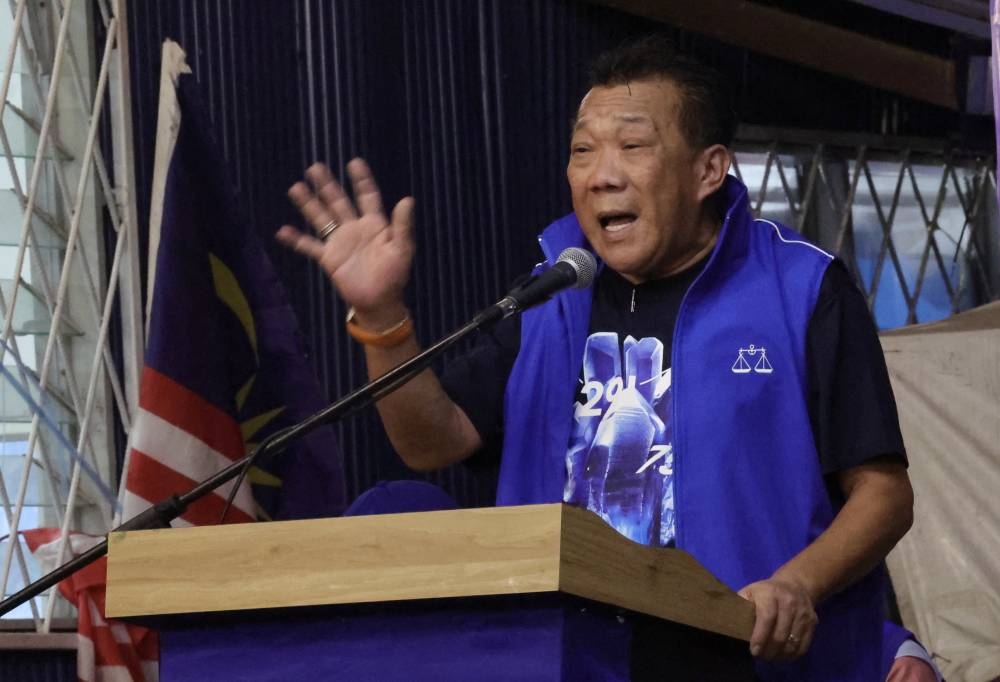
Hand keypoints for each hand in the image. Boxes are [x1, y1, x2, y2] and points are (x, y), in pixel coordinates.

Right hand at [276, 159, 413, 328]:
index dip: (361, 180)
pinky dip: (296, 239)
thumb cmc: (394, 276)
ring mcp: (340, 242)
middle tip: (315, 167)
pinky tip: (282, 230)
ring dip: (309, 203)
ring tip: (296, 187)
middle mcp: (354, 228)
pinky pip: (309, 245)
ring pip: (321, 217)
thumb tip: (407, 199)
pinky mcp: (328, 258)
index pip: (367, 196)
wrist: (379, 301)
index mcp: (374, 225)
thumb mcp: (402, 250)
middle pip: (338, 201)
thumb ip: (402, 226)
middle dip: (327, 185)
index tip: (354, 162)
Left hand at [738, 575, 817, 660]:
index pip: (767, 618)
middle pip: (780, 634)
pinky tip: (782, 656)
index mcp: (770, 593)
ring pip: (792, 642)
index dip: (760, 636)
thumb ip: (740, 605)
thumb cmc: (765, 592)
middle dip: (768, 650)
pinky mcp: (812, 622)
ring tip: (770, 658)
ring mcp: (803, 613)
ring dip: (780, 655)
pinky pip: (804, 645)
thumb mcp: (750, 592)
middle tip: (760, 656)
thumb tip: (725, 621)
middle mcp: (789, 602)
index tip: (753, 650)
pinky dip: (792, 655)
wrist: (795, 585)